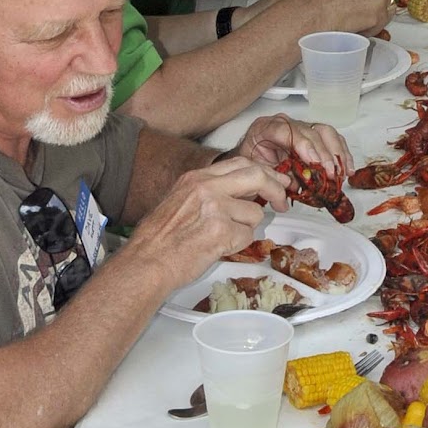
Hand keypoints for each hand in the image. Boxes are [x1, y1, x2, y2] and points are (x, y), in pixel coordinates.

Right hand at [126, 159, 284, 284]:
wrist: (146, 264)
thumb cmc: (159, 240)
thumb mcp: (180, 200)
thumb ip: (210, 191)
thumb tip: (244, 192)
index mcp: (196, 178)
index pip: (240, 163)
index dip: (263, 172)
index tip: (276, 179)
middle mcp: (206, 187)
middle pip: (257, 175)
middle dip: (275, 189)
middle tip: (282, 201)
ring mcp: (215, 207)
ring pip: (254, 213)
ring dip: (246, 228)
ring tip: (221, 238)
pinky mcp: (221, 231)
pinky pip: (248, 236)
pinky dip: (239, 245)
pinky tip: (217, 248)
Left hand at [236, 112, 353, 181]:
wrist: (247, 156)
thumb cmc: (250, 162)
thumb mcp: (255, 169)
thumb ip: (274, 175)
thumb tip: (295, 185)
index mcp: (265, 128)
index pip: (288, 131)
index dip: (304, 145)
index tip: (314, 162)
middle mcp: (285, 123)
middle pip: (311, 131)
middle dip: (324, 153)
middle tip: (329, 173)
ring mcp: (300, 127)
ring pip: (325, 132)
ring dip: (337, 153)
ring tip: (341, 173)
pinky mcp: (311, 134)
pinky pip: (331, 139)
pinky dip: (341, 154)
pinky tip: (346, 168)